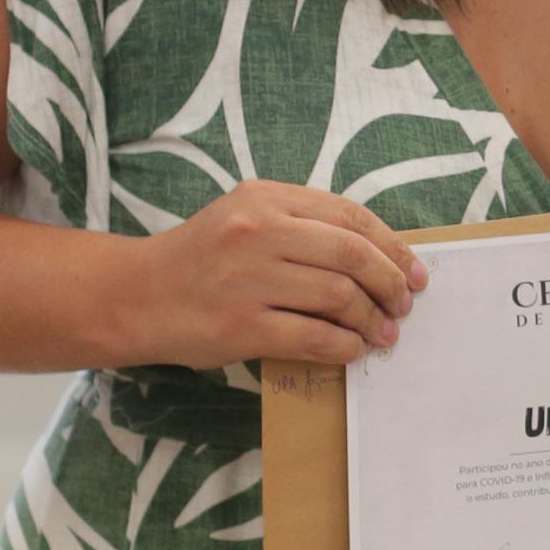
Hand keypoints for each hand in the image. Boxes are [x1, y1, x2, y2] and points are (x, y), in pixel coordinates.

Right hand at [110, 182, 428, 367]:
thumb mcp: (244, 219)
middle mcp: (257, 232)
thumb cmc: (200, 260)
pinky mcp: (241, 326)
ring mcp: (248, 279)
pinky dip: (344, 346)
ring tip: (382, 333)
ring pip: (339, 297)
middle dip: (391, 283)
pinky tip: (351, 350)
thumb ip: (301, 226)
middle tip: (404, 306)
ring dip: (371, 320)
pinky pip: (313, 337)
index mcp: (264, 198)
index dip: (392, 246)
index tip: (414, 271)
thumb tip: (378, 255)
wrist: (134, 296)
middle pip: (352, 255)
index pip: (349, 216)